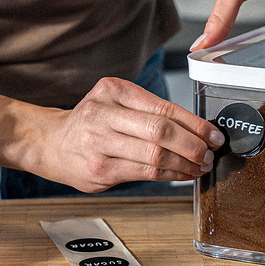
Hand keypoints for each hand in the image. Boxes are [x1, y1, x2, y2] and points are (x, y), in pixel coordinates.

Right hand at [43, 78, 224, 191]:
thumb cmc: (91, 124)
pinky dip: (170, 175)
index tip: (214, 135)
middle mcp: (102, 113)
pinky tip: (182, 174)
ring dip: (185, 163)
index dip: (195, 124)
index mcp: (112, 90)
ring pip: (155, 155)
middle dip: (193, 145)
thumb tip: (198, 130)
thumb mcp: (115, 103)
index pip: (163, 108)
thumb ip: (150, 112)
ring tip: (200, 166)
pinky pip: (145, 173)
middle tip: (210, 153)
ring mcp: (98, 143)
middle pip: (161, 131)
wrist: (50, 143)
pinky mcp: (99, 170)